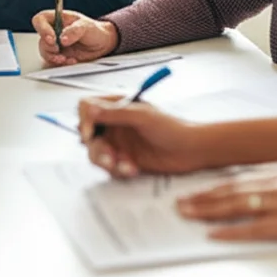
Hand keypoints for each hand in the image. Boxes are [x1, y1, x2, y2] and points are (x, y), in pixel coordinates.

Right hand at [32, 10, 118, 65]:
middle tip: (58, 49)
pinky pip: (53, 61)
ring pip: (45, 51)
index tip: (52, 38)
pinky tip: (71, 60)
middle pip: (41, 39)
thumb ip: (74, 31)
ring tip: (64, 58)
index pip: (40, 20)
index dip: (42, 29)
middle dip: (48, 47)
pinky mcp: (60, 55)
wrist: (103, 43)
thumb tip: (62, 39)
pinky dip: (61, 63)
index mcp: (57, 19)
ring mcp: (56, 44)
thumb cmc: (94, 30)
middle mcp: (54, 31)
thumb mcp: (86, 26)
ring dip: (53, 57)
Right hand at [78, 95, 199, 175]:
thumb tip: (90, 109)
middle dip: (96, 147)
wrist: (191, 152)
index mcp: (117, 106)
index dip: (85, 120)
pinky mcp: (123, 159)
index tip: (90, 133)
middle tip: (109, 157)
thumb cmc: (172, 128)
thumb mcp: (143, 117)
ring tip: (122, 165)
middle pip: (88, 133)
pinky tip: (132, 169)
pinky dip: (118, 169)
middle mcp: (114, 123)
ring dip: (106, 161)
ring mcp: (118, 142)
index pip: (88, 107)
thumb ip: (115, 113)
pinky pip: (110, 167)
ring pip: (96, 152)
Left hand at [176, 161, 276, 244]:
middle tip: (180, 202)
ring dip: (207, 210)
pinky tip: (214, 233)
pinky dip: (231, 231)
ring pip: (235, 205)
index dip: (213, 184)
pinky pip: (253, 228)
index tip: (196, 188)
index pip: (238, 177)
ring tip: (187, 213)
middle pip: (230, 189)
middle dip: (202, 196)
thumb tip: (261, 183)